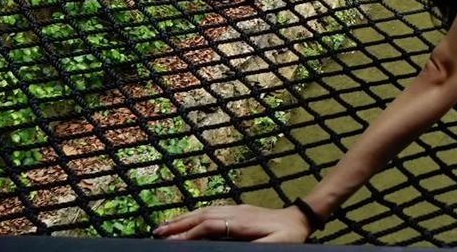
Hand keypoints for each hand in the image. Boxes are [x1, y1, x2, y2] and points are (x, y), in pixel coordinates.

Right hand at [153, 203, 310, 242]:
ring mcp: (236, 209)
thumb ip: (252, 250)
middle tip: (157, 233)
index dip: (190, 234)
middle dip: (179, 224)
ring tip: (164, 227)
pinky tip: (187, 221)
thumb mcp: (274, 246)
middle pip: (202, 216)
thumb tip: (228, 249)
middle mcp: (236, 212)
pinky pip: (211, 211)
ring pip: (205, 211)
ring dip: (183, 218)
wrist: (300, 219)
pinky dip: (195, 216)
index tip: (172, 243)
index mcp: (242, 222)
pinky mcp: (237, 210)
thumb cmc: (289, 238)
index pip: (210, 226)